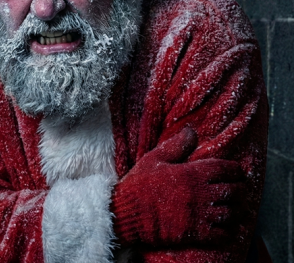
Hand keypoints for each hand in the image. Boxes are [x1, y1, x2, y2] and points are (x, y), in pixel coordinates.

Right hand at [111, 127, 245, 246]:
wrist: (126, 213)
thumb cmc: (138, 185)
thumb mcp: (154, 159)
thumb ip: (177, 145)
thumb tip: (192, 131)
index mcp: (192, 173)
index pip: (226, 169)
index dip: (236, 170)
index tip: (238, 172)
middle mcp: (201, 193)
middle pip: (234, 191)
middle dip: (240, 190)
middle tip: (239, 190)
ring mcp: (200, 214)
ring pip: (231, 212)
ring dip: (236, 210)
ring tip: (236, 209)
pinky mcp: (196, 232)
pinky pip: (222, 234)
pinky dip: (228, 231)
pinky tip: (226, 227)